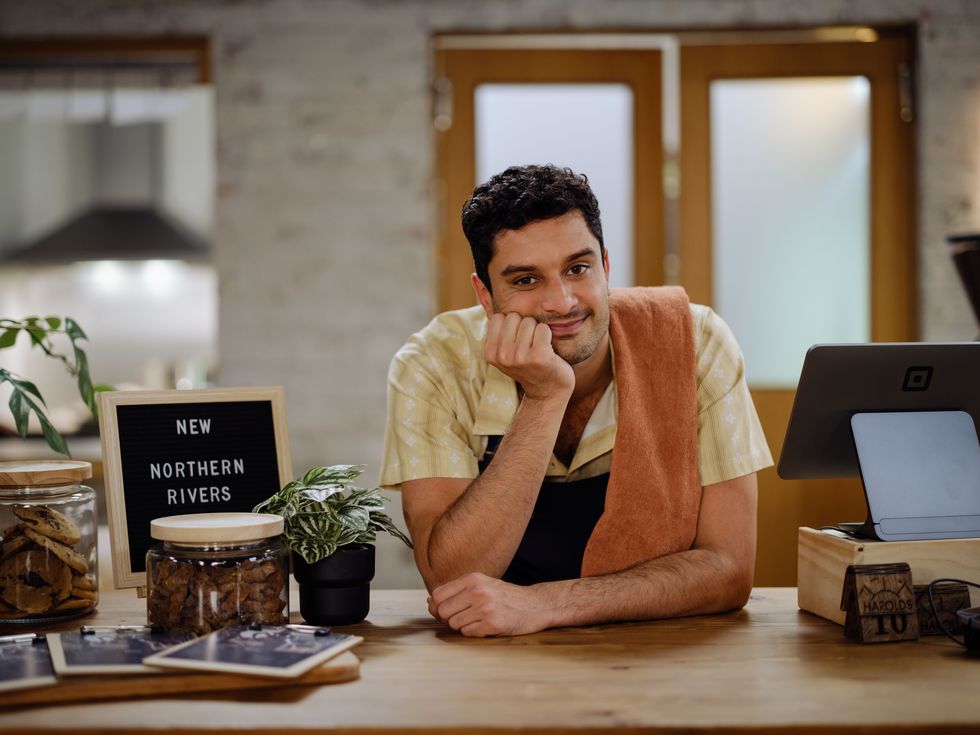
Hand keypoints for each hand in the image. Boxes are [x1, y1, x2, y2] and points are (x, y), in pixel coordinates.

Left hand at [428, 572, 551, 636]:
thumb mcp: (482, 584)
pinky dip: (472, 632)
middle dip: (448, 619)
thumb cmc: (505, 596)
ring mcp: (485, 608)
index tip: (444, 611)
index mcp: (472, 579)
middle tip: (462, 618)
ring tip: (476, 620)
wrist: (535, 605)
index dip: (436, 606)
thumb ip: (457, 590)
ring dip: (461, 626)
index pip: (438, 595)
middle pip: (443, 611)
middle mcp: (477, 591)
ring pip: (454, 624)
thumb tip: (430, 601)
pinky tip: (484, 626)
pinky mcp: (492, 624)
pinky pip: (467, 633)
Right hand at [485, 312, 574, 401]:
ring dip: (536, 331)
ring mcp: (520, 357)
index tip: (516, 341)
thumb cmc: (528, 365)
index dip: (511, 324)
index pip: (499, 317)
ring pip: (529, 321)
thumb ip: (498, 330)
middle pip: (514, 316)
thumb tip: (481, 290)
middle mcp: (502, 356)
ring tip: (537, 348)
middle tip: (528, 345)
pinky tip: (547, 350)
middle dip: (524, 326)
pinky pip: (543, 328)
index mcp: (491, 353)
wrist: (548, 391)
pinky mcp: (539, 356)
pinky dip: (548, 335)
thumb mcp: (505, 351)